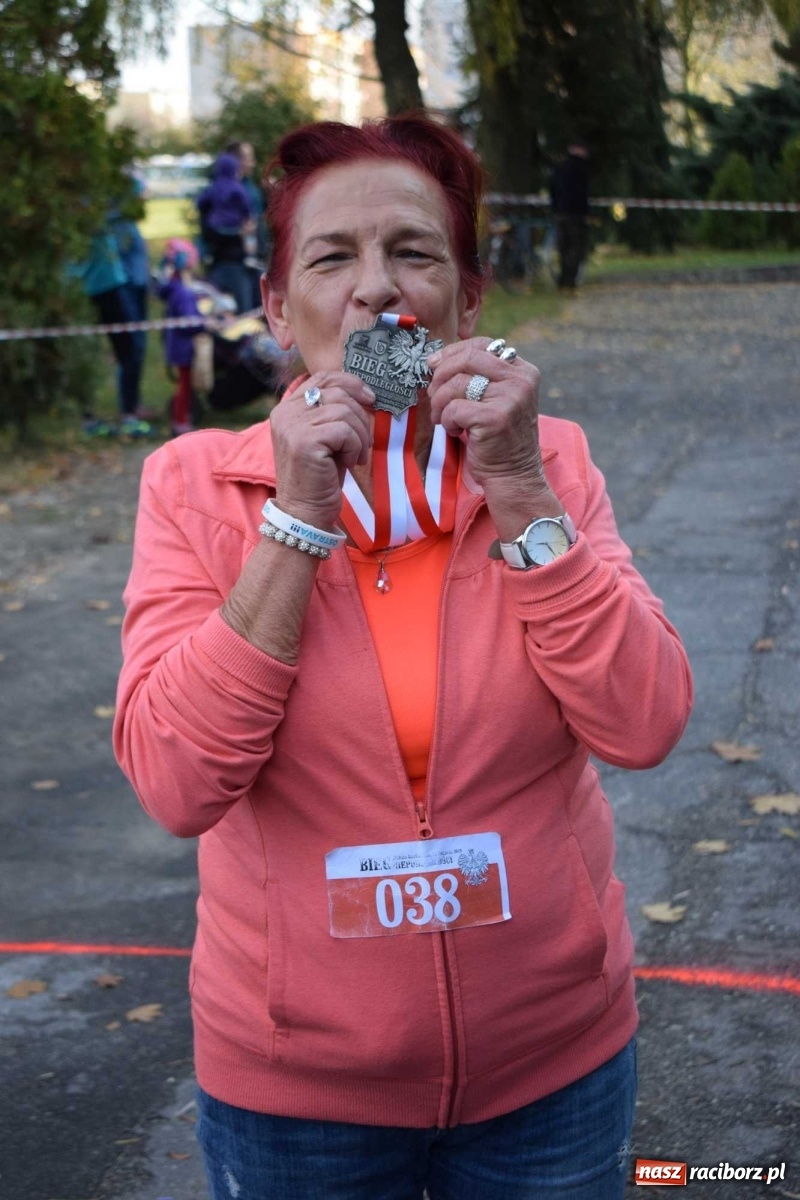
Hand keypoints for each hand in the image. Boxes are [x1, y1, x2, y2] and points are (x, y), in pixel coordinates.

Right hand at [270, 371, 375, 529]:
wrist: (306, 512)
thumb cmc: (321, 476)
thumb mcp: (327, 437)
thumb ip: (334, 411)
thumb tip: (366, 393)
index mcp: (287, 407)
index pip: (322, 377)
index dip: (350, 383)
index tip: (370, 400)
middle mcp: (285, 413)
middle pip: (338, 393)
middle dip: (360, 417)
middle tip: (363, 444)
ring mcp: (292, 426)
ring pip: (344, 411)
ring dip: (360, 436)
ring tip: (355, 456)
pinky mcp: (304, 442)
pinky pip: (345, 431)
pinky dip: (354, 447)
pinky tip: (349, 463)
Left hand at [426, 337, 562, 538]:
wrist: (514, 476)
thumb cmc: (497, 438)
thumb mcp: (496, 399)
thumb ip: (479, 377)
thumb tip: (436, 360)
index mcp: (523, 371)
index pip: (482, 345)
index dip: (452, 352)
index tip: (433, 365)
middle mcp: (521, 380)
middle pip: (468, 359)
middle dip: (441, 375)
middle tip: (432, 394)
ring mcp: (511, 398)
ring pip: (457, 383)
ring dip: (440, 403)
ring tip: (443, 419)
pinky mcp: (495, 418)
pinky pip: (454, 408)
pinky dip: (446, 420)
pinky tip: (454, 431)